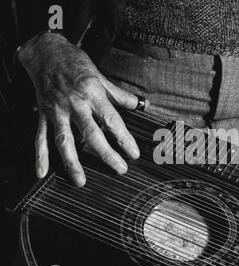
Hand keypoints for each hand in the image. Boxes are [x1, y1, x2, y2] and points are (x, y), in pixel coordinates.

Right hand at [18, 32, 139, 186]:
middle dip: (106, 154)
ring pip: (65, 140)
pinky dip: (40, 156)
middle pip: (91, 133)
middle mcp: (76, 104)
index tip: (133, 154)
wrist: (46, 53)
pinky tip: (42, 172)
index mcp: (93, 94)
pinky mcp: (44, 115)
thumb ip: (120, 95)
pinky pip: (40, 137)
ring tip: (80, 181)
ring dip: (72, 162)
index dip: (124, 138)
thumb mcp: (101, 76)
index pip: (112, 120)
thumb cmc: (76, 64)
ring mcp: (58, 111)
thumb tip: (141, 104)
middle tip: (119, 169)